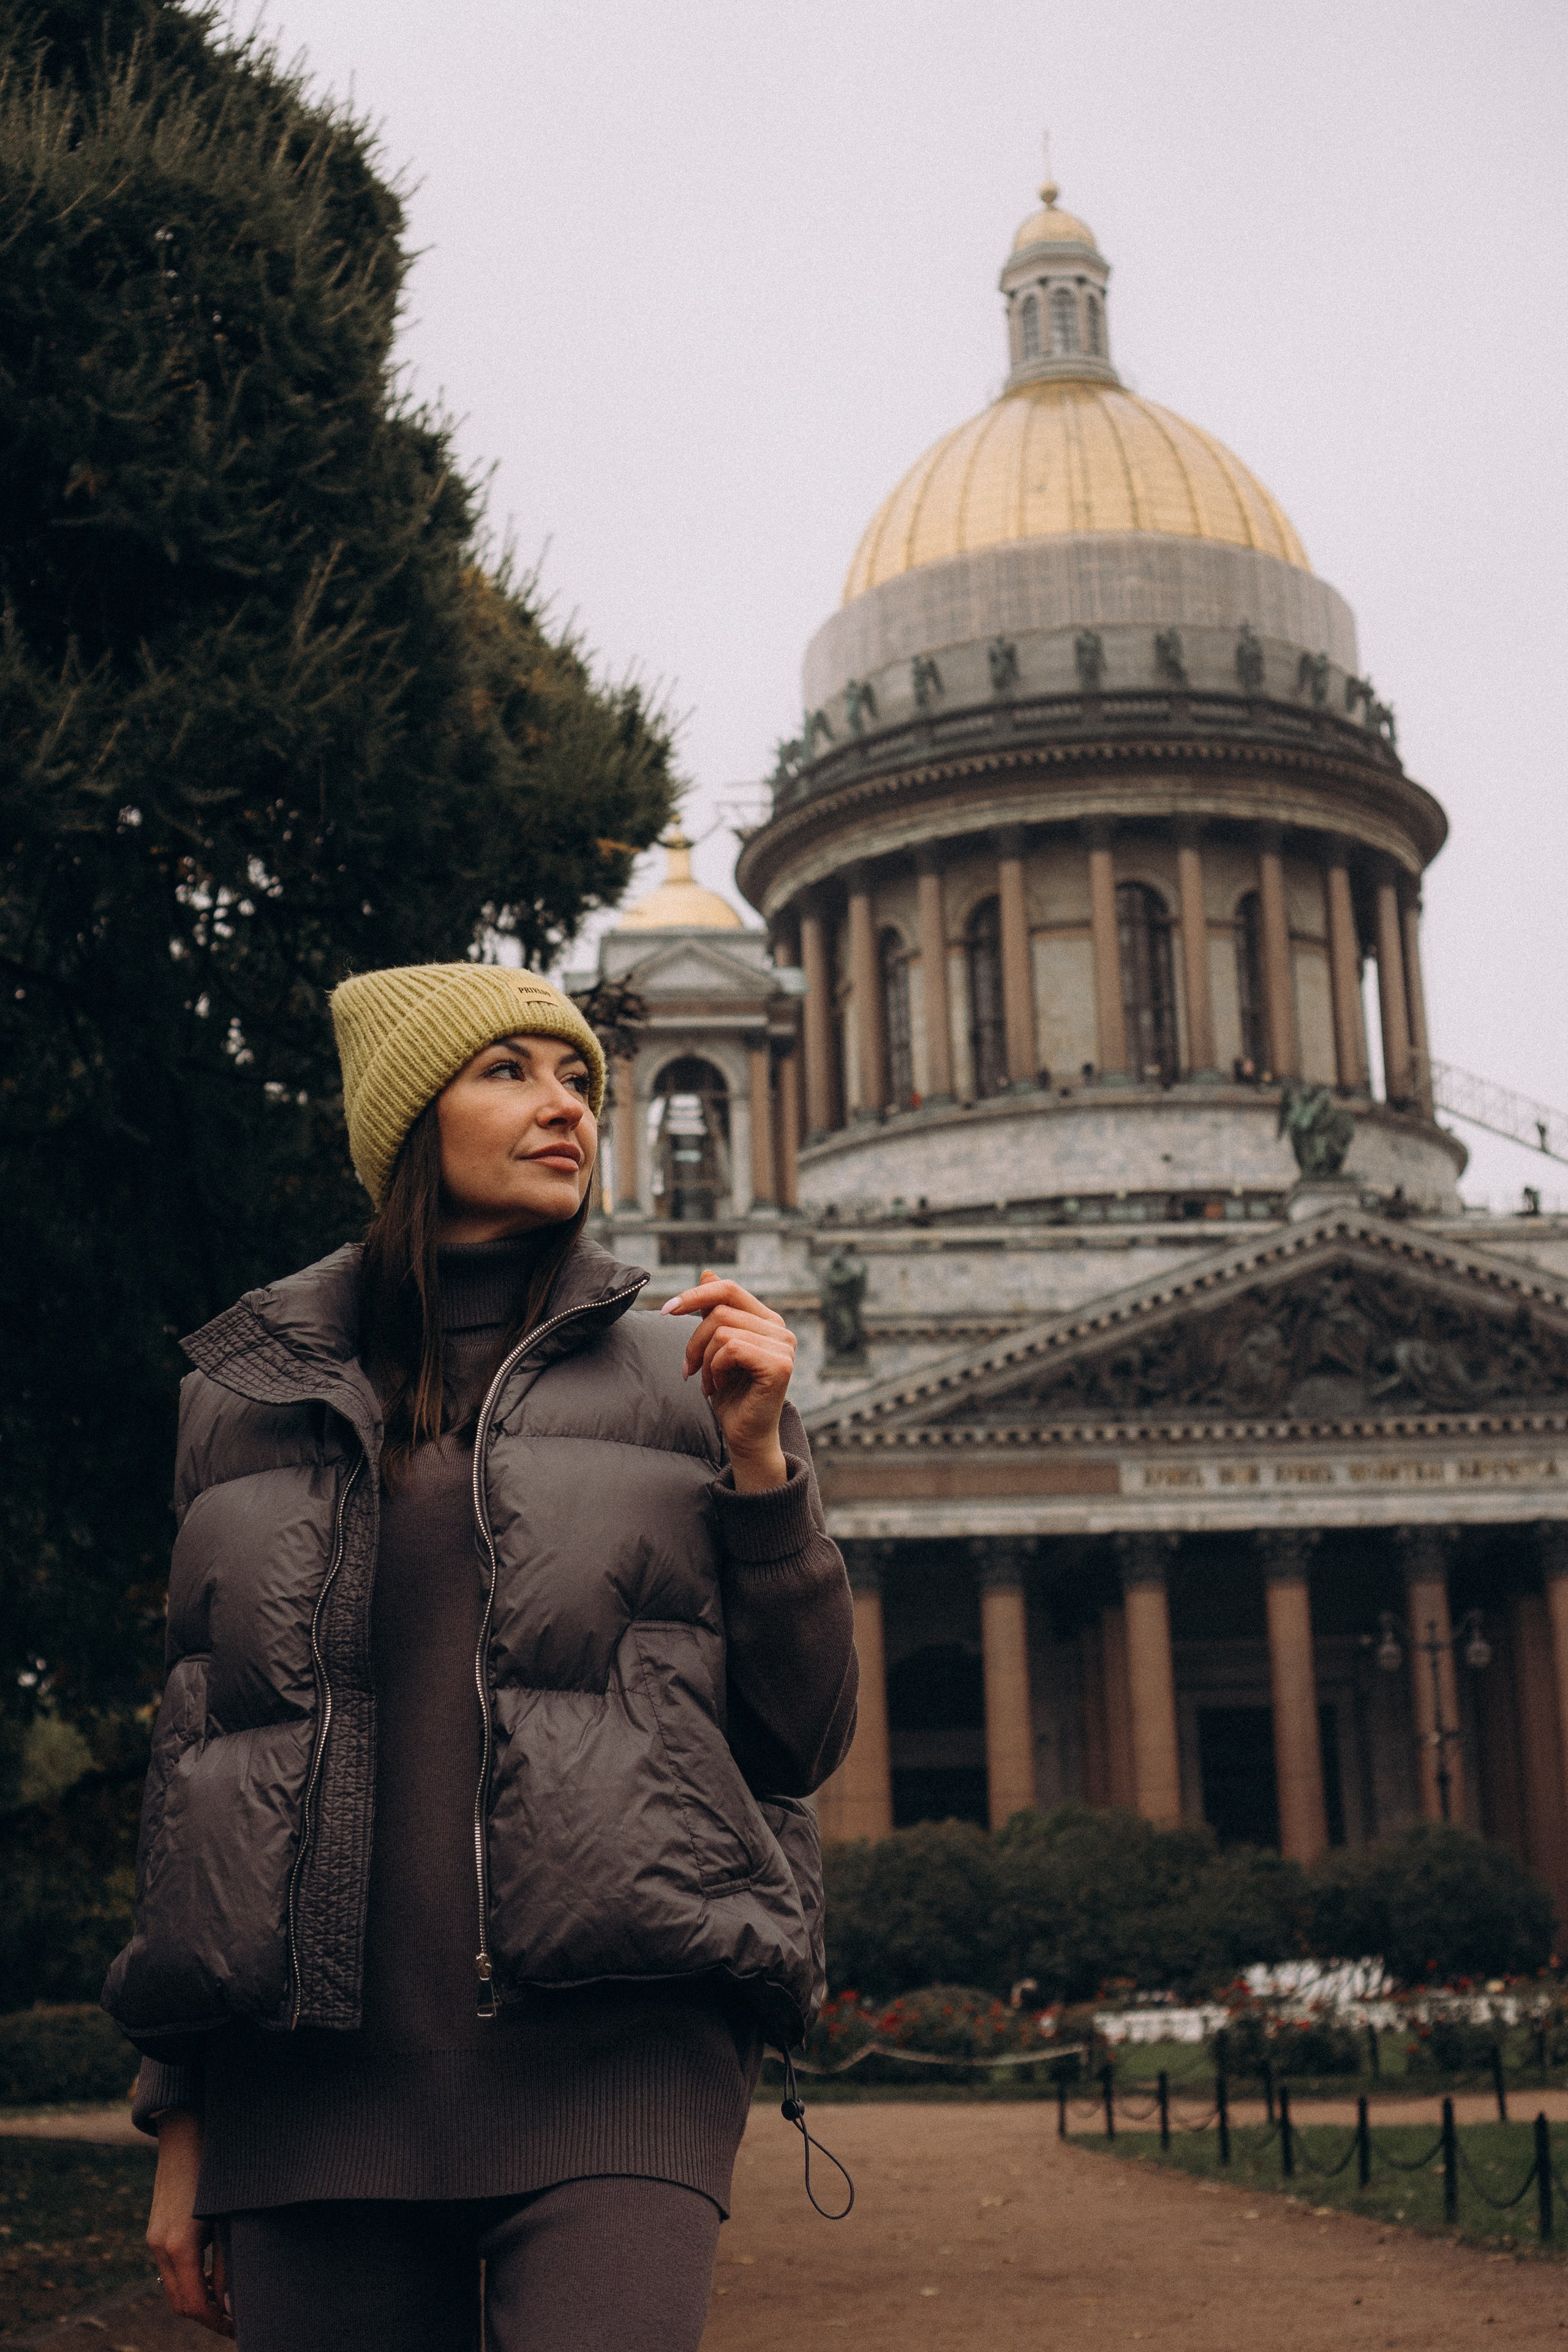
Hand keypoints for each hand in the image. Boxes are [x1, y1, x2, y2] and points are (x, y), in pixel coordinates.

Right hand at [147, 2111, 232, 2335]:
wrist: (188, 2131)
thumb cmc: (218, 2172)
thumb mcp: (229, 2219)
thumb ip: (229, 2263)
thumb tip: (230, 2305)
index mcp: (180, 2246)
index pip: (194, 2305)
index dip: (217, 2321)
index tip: (239, 2326)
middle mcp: (160, 2246)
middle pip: (180, 2302)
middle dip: (207, 2315)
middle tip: (236, 2318)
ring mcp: (154, 2237)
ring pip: (173, 2287)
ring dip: (197, 2297)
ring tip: (227, 2298)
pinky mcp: (156, 2229)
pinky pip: (169, 2268)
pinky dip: (189, 2279)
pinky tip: (211, 2273)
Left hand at [662, 1272, 794, 1489]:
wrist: (744, 1436)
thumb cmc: (731, 1394)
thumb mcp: (715, 1347)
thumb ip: (715, 1311)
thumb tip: (708, 1272)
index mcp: (767, 1320)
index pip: (728, 1289)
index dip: (694, 1295)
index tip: (665, 1310)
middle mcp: (780, 1329)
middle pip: (719, 1311)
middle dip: (694, 1341)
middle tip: (690, 1369)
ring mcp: (784, 1346)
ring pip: (721, 1331)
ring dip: (704, 1360)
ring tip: (709, 1382)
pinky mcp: (779, 1365)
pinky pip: (730, 1349)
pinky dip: (715, 1369)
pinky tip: (718, 1386)